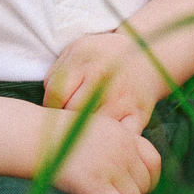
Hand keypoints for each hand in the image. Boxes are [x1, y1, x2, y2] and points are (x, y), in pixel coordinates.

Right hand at [43, 108, 162, 193]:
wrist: (29, 136)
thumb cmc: (54, 136)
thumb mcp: (92, 128)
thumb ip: (114, 145)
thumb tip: (127, 171)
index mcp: (122, 133)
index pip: (154, 161)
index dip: (146, 179)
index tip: (132, 186)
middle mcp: (122, 148)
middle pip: (145, 185)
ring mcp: (109, 165)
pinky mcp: (94, 183)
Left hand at [44, 31, 168, 132]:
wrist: (146, 56)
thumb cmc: (103, 56)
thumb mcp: (76, 50)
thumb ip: (57, 71)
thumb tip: (47, 99)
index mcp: (84, 61)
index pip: (55, 93)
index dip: (49, 105)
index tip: (54, 109)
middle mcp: (103, 79)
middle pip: (72, 112)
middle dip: (65, 120)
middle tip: (66, 123)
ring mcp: (121, 99)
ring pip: (92, 128)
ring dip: (84, 133)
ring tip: (82, 131)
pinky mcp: (138, 115)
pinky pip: (119, 138)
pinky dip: (110, 143)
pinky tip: (104, 139)